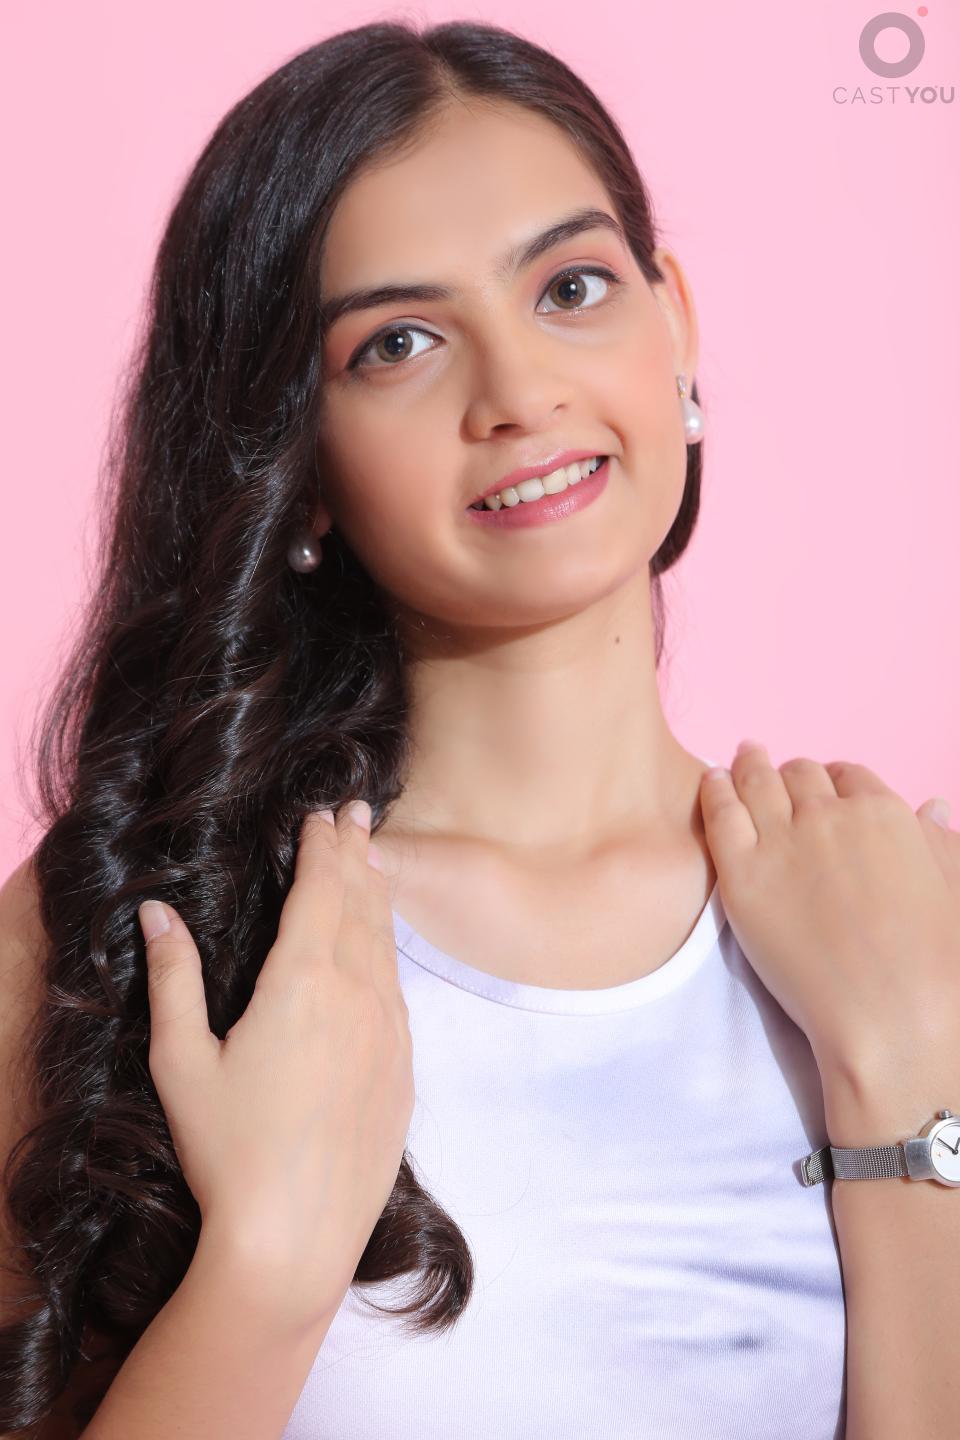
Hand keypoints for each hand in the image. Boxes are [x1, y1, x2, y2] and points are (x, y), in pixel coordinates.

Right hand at [138, 800, 413, 1330]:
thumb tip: (157, 912)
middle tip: (360, 812)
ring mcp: (389, 1032)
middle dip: (357, 853)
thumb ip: (173, 979)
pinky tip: (380, 948)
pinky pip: (397, 991)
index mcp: (302, 981)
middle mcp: (357, 994)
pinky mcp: (404, 1069)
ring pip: (384, 944)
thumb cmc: (228, 1150)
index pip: (320, 890)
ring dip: (377, 895)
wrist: (296, 1236)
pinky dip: (388, 952)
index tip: (325, 814)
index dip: (323, 847)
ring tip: (373, 860)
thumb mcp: (182, 1060)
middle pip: (360, 905)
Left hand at [698, 742, 959, 1088]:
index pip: (849, 775)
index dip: (834, 780)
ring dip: (748, 766)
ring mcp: (783, 841)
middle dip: (790, 775)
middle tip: (774, 774)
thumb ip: (938, 843)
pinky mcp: (742, 873)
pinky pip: (720, 814)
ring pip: (757, 782)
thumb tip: (933, 806)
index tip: (823, 788)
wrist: (888, 1015)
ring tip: (740, 759)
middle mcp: (830, 816)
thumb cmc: (932, 965)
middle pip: (801, 775)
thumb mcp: (951, 890)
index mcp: (884, 814)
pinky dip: (714, 790)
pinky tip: (711, 781)